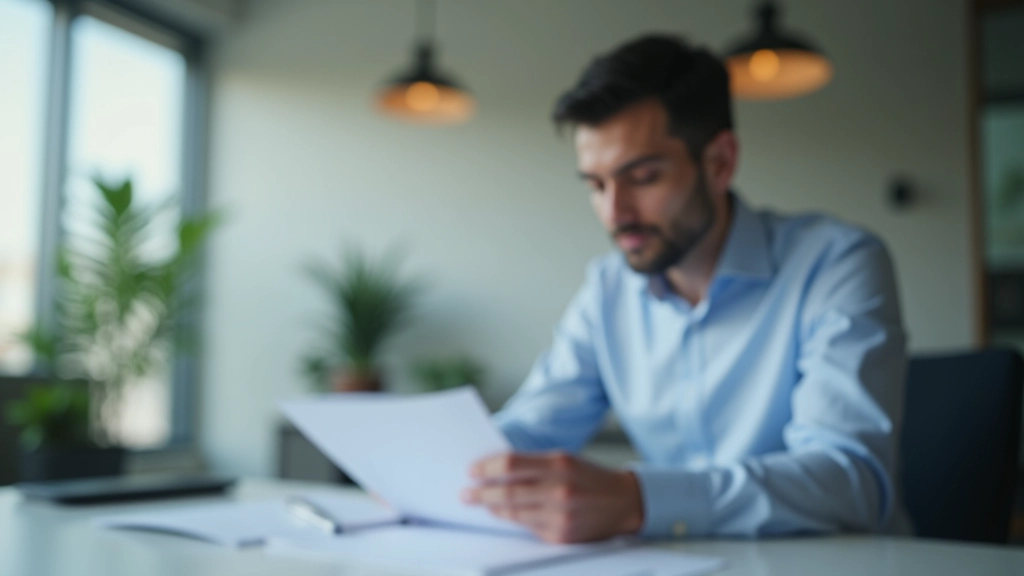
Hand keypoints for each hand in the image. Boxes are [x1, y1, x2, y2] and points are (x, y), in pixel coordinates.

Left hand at [461, 451, 643, 542]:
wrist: (624, 502)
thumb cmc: (589, 478)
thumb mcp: (564, 460)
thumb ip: (533, 464)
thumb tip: (495, 471)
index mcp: (558, 464)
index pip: (511, 463)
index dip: (486, 467)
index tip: (472, 471)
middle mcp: (559, 490)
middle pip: (507, 491)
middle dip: (481, 493)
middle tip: (466, 494)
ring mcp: (560, 516)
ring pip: (513, 513)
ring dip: (492, 508)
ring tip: (482, 503)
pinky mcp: (560, 536)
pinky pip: (527, 528)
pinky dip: (513, 520)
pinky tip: (504, 514)